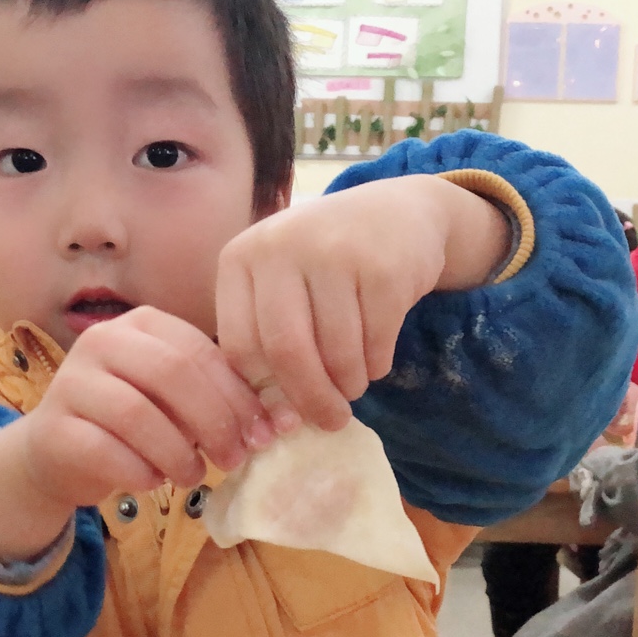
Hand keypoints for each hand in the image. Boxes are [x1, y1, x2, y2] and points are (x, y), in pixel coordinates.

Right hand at [0, 307, 269, 560]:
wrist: (58, 453)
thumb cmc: (132, 423)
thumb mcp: (176, 400)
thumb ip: (217, 398)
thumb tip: (280, 421)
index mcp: (140, 324)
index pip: (199, 351)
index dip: (239, 395)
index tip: (268, 434)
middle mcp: (101, 341)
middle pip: (172, 374)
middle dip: (214, 421)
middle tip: (235, 459)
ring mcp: (71, 382)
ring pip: (138, 415)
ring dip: (177, 453)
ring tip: (192, 476)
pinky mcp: (53, 428)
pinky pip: (108, 452)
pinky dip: (141, 473)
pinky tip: (152, 481)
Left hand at [216, 174, 511, 431]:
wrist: (397, 213)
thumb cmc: (326, 264)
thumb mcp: (282, 287)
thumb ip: (268, 342)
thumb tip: (274, 423)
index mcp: (241, 258)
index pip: (240, 347)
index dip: (262, 392)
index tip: (284, 414)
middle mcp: (280, 247)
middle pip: (287, 352)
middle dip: (310, 400)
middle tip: (330, 421)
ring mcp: (333, 252)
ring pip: (336, 353)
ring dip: (349, 384)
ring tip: (353, 384)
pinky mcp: (384, 267)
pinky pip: (376, 343)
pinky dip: (377, 366)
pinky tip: (375, 358)